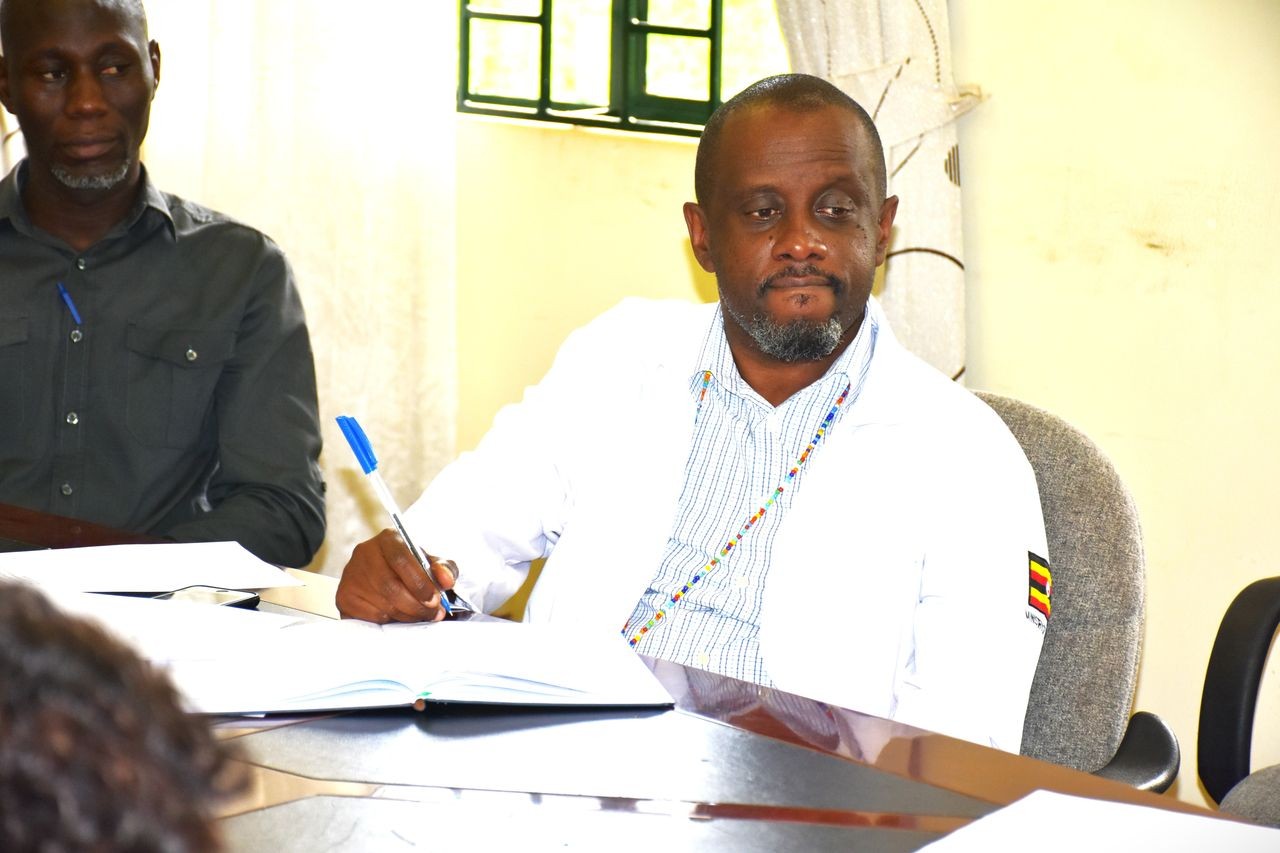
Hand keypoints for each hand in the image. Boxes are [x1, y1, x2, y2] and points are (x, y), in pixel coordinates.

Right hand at [336, 528, 457, 622]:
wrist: (383, 573)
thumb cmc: (410, 568)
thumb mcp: (429, 562)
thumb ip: (444, 568)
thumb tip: (446, 580)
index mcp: (389, 539)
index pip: (402, 558)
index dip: (420, 583)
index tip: (436, 599)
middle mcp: (365, 553)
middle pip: (390, 585)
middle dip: (416, 605)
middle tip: (433, 613)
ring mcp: (351, 575)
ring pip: (382, 604)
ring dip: (407, 615)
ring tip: (420, 615)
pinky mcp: (344, 596)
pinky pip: (370, 616)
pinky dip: (389, 621)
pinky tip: (398, 616)